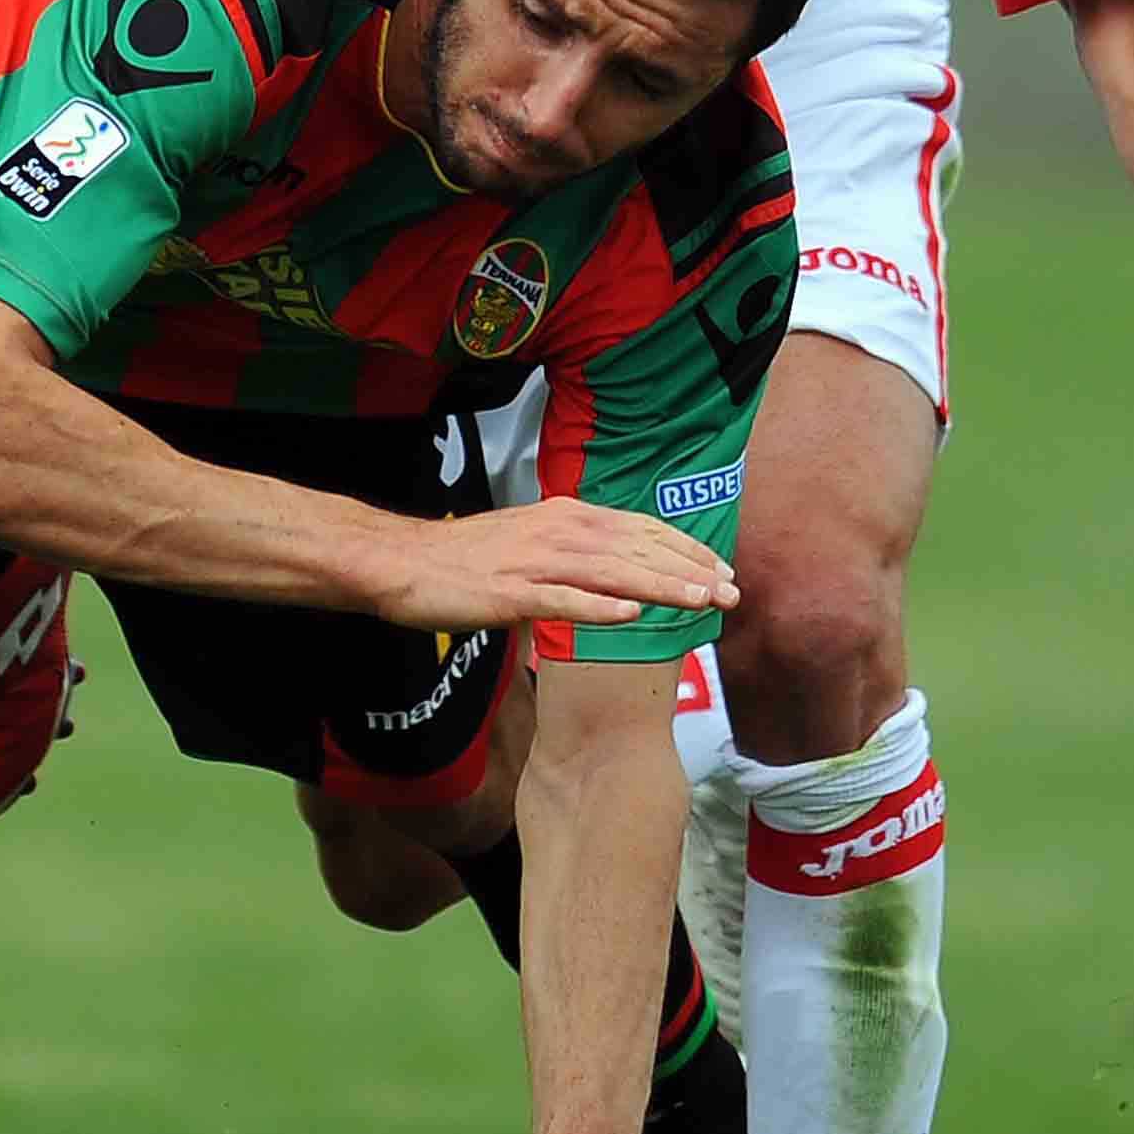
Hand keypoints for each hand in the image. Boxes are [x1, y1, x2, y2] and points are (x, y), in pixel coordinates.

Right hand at [368, 502, 738, 632]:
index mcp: (564, 516)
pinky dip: (599, 608)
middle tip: (731, 593)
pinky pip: (562, 600)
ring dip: (660, 586)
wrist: (402, 561)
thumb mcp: (528, 540)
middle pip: (636, 549)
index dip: (684, 548)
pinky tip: (633, 618)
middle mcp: (557, 531)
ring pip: (610, 572)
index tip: (720, 569)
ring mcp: (534, 562)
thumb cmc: (463, 557)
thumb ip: (571, 549)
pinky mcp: (509, 593)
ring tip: (701, 602)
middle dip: (689, 570)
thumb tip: (612, 569)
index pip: (640, 529)